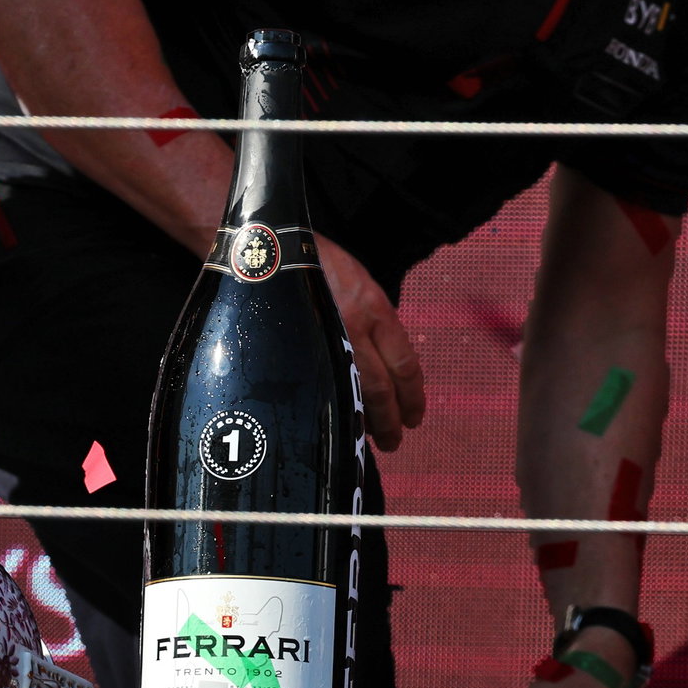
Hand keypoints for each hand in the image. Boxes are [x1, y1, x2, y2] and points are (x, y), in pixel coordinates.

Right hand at [317, 234, 424, 450]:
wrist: (271, 248)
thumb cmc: (316, 263)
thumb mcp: (358, 283)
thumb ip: (373, 320)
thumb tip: (383, 363)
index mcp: (374, 309)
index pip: (404, 364)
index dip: (413, 396)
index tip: (415, 416)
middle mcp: (354, 326)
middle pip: (382, 387)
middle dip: (392, 419)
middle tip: (395, 439)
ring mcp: (325, 337)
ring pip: (354, 391)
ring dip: (368, 419)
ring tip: (372, 437)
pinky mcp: (300, 344)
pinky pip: (325, 383)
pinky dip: (339, 405)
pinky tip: (340, 417)